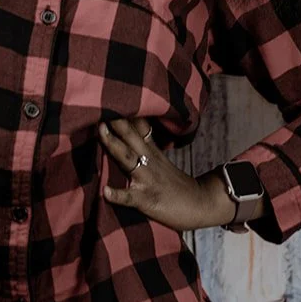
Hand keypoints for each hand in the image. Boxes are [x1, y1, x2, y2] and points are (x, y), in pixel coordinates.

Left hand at [98, 117, 236, 231]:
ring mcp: (147, 179)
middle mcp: (148, 161)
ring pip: (128, 159)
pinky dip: (117, 194)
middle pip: (131, 136)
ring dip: (114, 144)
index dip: (125, 113)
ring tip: (100, 131)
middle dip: (116, 121)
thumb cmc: (176, 184)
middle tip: (100, 104)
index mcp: (151, 152)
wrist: (200, 204)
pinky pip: (130, 197)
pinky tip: (105, 191)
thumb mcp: (161, 159)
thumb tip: (129, 127)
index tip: (111, 97)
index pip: (139, 127)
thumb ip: (145, 144)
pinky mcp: (147, 199)